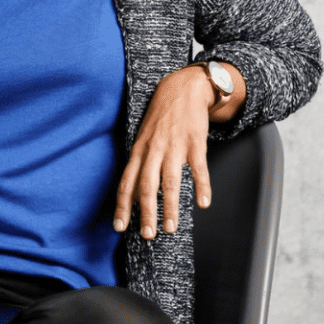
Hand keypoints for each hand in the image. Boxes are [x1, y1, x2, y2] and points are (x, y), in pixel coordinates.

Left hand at [113, 66, 213, 239]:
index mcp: (139, 150)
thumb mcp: (144, 137)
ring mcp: (174, 146)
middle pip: (145, 185)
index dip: (122, 205)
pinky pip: (198, 168)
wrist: (182, 89)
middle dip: (145, 212)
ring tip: (170, 228)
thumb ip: (140, 162)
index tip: (119, 226)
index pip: (126, 181)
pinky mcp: (195, 142)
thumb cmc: (161, 117)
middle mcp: (153, 149)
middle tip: (147, 235)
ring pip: (169, 181)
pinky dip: (202, 186)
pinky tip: (203, 203)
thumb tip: (134, 191)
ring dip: (169, 206)